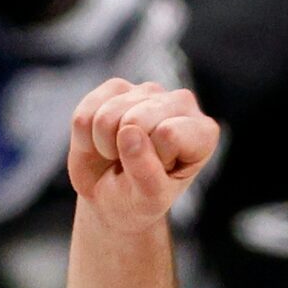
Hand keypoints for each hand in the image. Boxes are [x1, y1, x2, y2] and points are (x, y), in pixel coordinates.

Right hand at [69, 80, 219, 232]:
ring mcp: (147, 91)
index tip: (158, 174)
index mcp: (202, 132)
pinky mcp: (115, 88)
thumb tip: (128, 132)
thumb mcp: (149, 199)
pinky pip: (85, 114)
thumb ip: (147, 173)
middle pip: (136, 119)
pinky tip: (103, 143)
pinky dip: (86, 138)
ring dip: (105, 146)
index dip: (153, 160)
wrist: (111, 197)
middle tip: (133, 166)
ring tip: (119, 156)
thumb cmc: (139, 199)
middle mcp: (181, 103)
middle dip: (125, 152)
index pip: (168, 134)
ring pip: (108, 115)